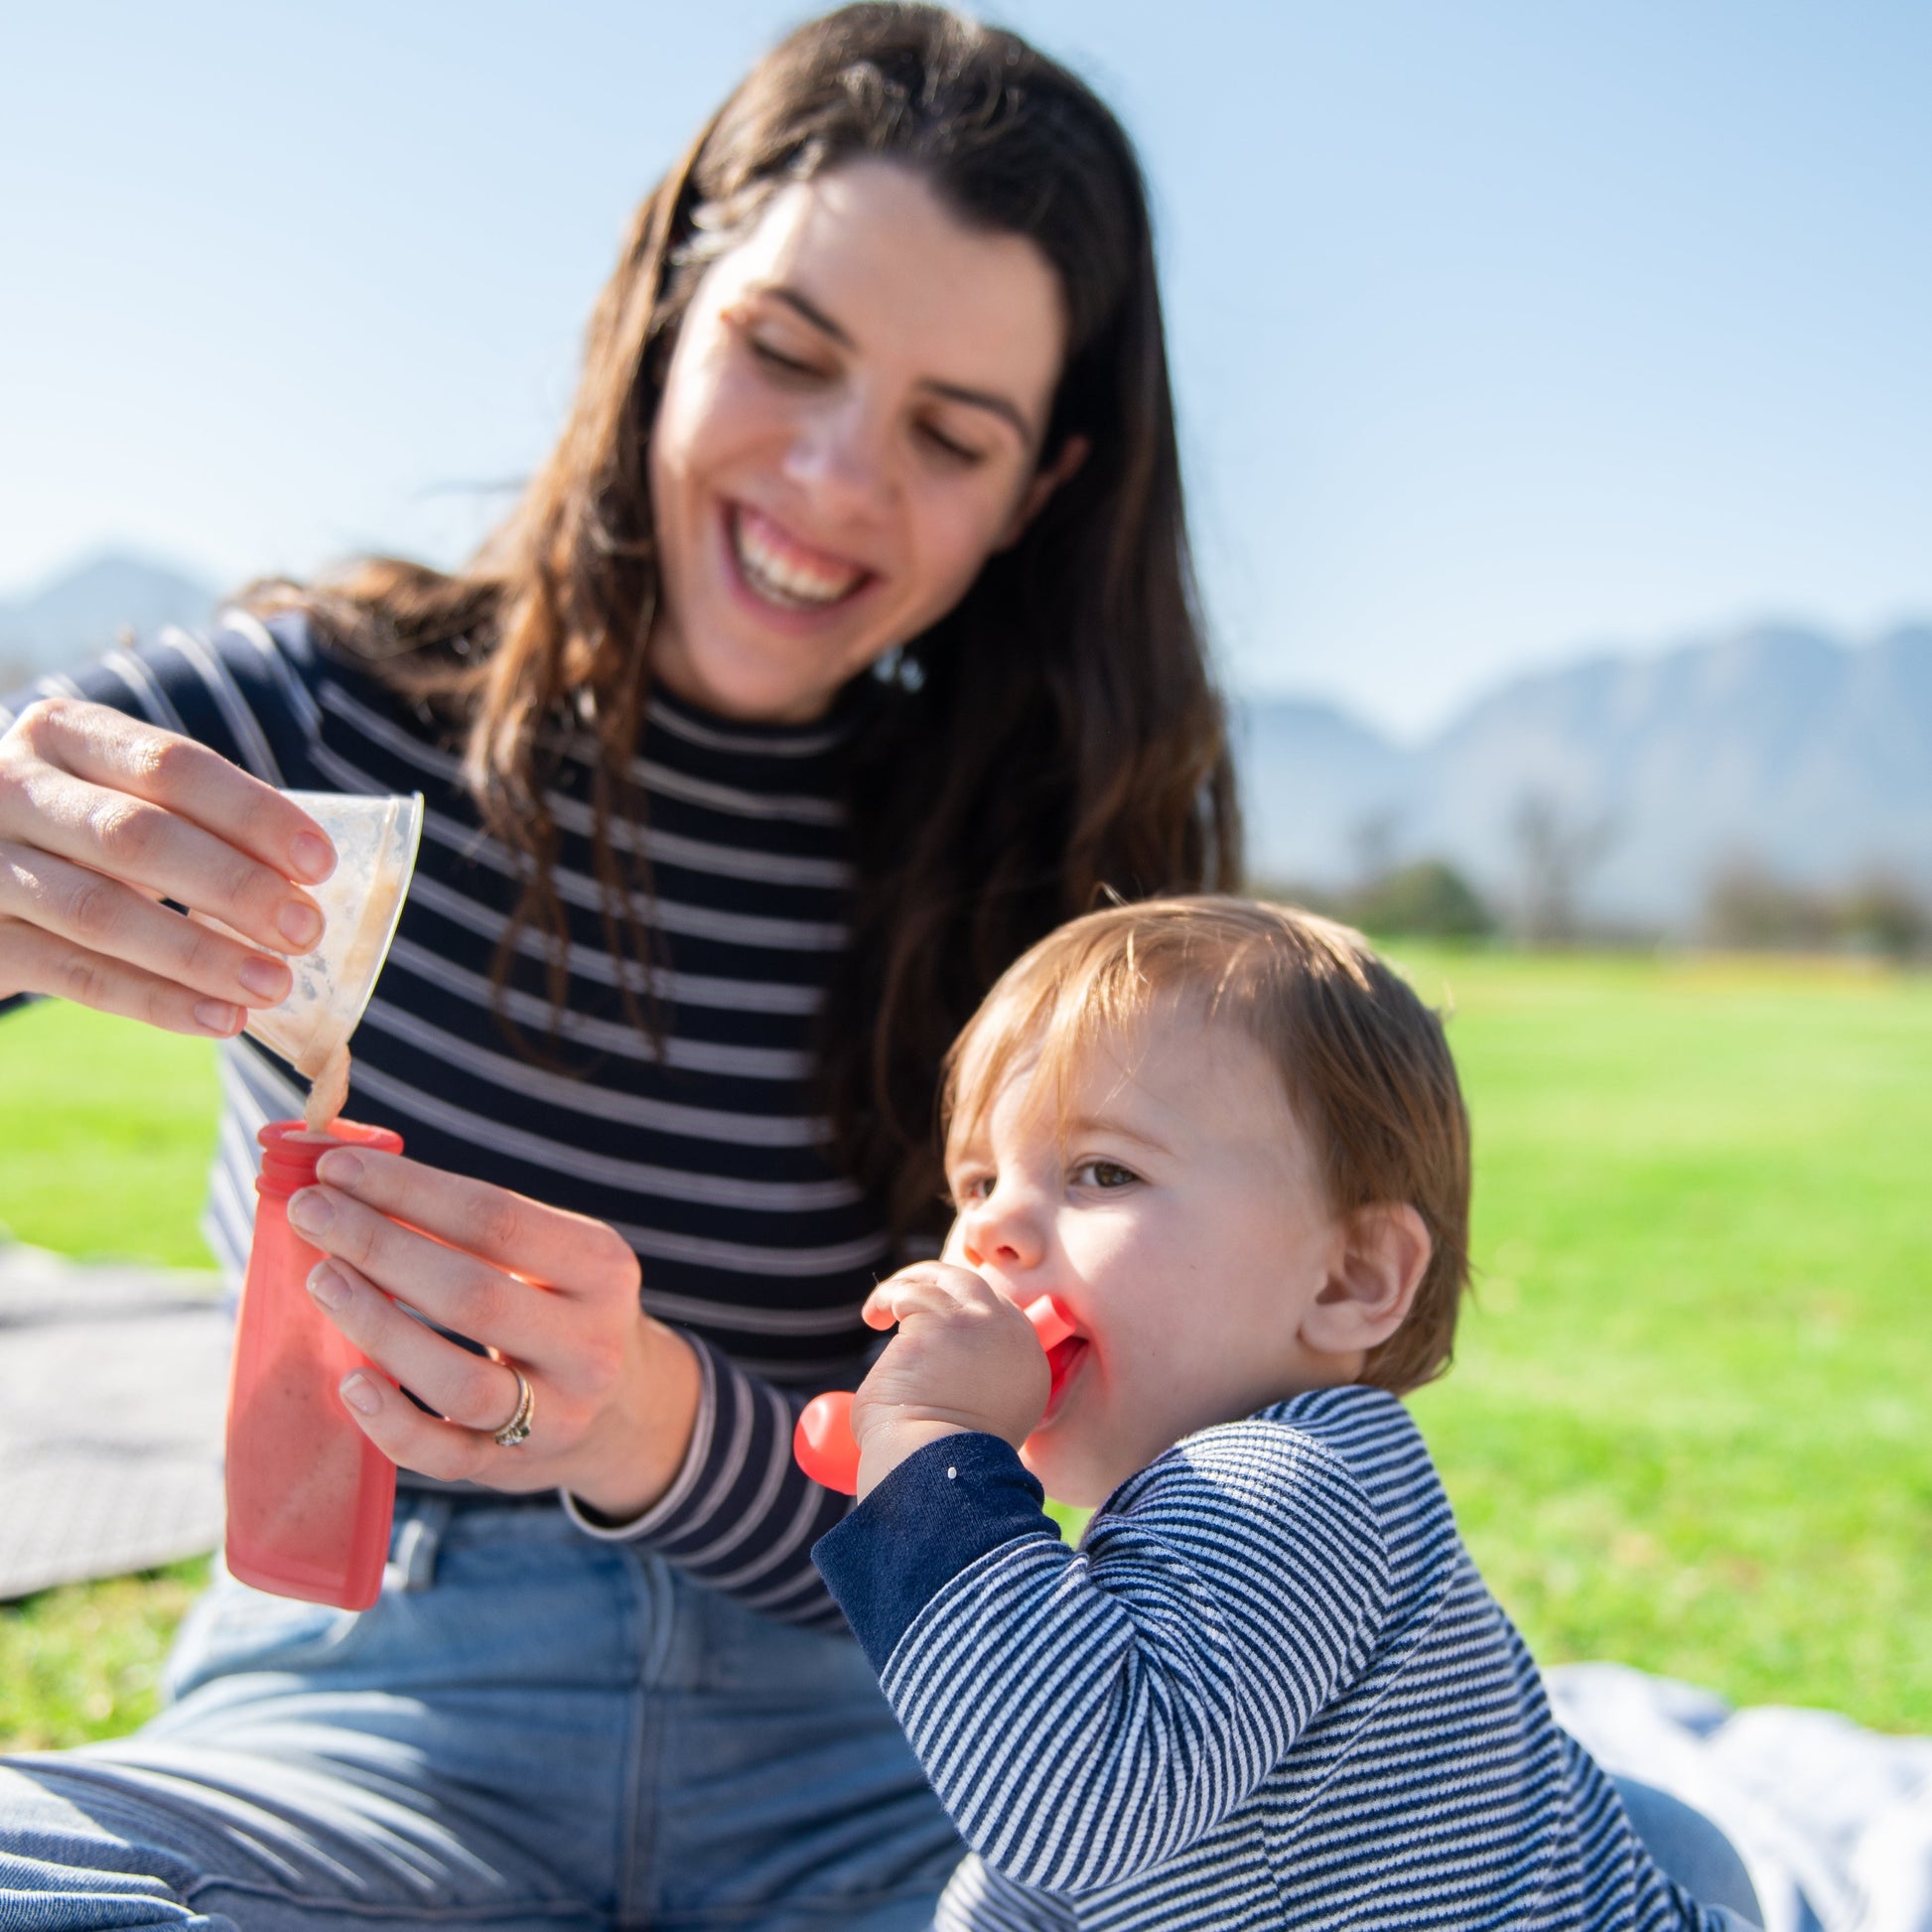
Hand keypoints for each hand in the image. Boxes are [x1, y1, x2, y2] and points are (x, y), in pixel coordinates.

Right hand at [0, 697, 334, 1033]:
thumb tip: (309, 880)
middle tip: (306, 930)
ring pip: (100, 912)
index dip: (251, 814)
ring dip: (199, 954)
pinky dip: (155, 1000)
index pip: (170, 765)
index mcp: (66, 734)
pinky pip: (74, 975)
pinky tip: (220, 1018)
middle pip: (134, 836)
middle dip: (233, 886)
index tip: (320, 862)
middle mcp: (12, 787)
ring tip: (273, 984)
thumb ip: (201, 823)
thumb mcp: (127, 798)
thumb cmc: (83, 831)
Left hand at [286, 1144, 700, 1518]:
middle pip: (472, 1294)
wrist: (624, 1410)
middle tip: (311, 1212)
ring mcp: (555, 1413)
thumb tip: (354, 1180)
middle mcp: (589, 1343)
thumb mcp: (554, 1255)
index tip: (337, 1166)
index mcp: (601, 1268)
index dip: (409, 1190)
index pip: (496, 1219)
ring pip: (457, 1380)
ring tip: (321, 1279)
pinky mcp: (513, 1469)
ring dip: (378, 1326)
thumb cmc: (558, 1307)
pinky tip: (350, 1383)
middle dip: (379, 1246)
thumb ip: (472, 1224)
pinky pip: (444, 1455)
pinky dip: (391, 1423)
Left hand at [851, 1262, 1050, 1497]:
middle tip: (905, 1297)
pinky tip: (874, 1318)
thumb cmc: (940, 1461)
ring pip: (943, 1279)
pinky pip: (909, 1294)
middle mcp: (1012, 1338)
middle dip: (938, 1282)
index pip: (999, 1318)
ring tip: (879, 1313)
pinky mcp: (942, 1320)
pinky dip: (887, 1300)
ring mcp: (980, 1324)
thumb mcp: (976, 1420)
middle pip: (976, 1287)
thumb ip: (971, 1389)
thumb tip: (933, 1382)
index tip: (931, 1322)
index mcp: (1027, 1367)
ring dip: (906, 1290)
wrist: (937, 1472)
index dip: (963, 1313)